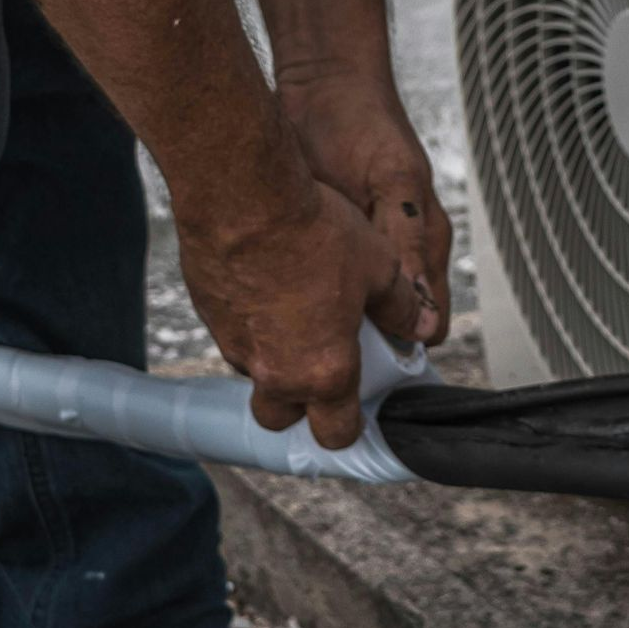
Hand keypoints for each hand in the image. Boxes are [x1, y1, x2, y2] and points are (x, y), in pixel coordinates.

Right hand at [179, 177, 424, 449]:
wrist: (243, 195)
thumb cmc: (313, 232)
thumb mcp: (379, 266)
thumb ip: (401, 306)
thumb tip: (421, 326)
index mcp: (323, 370)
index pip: (336, 432)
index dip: (349, 426)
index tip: (358, 409)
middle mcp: (274, 370)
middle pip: (280, 418)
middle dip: (298, 405)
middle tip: (319, 368)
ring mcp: (235, 344)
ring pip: (253, 373)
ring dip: (271, 358)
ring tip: (294, 314)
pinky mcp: (207, 315)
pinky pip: (230, 334)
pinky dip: (248, 322)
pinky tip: (264, 283)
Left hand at [279, 70, 451, 344]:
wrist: (318, 84)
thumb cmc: (361, 123)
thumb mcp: (390, 182)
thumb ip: (407, 247)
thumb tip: (424, 322)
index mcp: (423, 242)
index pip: (426, 323)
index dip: (402, 350)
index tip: (365, 372)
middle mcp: (394, 252)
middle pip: (384, 325)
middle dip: (357, 346)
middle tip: (319, 358)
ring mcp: (358, 247)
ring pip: (347, 311)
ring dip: (326, 324)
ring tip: (292, 338)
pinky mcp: (323, 239)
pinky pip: (317, 287)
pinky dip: (301, 299)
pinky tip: (274, 305)